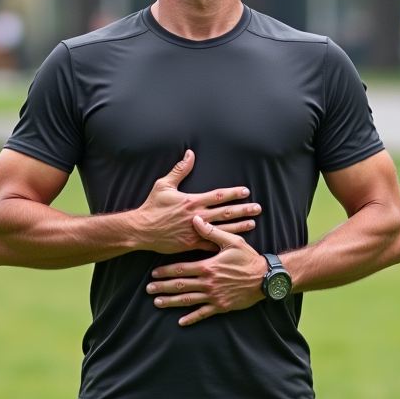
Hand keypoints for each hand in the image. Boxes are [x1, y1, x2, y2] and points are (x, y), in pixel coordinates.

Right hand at [130, 150, 260, 254]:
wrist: (141, 229)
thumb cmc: (152, 206)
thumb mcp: (164, 185)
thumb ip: (179, 170)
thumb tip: (190, 154)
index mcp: (192, 200)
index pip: (218, 195)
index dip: (233, 193)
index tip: (246, 192)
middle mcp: (197, 216)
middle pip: (225, 212)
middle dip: (243, 210)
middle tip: (258, 208)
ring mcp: (195, 231)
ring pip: (222, 229)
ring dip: (239, 226)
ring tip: (252, 224)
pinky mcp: (191, 243)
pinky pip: (210, 244)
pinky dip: (223, 243)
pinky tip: (235, 243)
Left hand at [145, 215, 267, 325]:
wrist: (265, 278)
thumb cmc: (248, 258)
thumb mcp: (232, 241)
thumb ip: (211, 232)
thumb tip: (195, 219)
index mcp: (208, 266)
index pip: (181, 269)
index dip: (166, 271)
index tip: (154, 273)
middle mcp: (208, 283)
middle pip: (180, 285)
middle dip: (163, 287)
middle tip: (148, 289)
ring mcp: (214, 296)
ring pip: (188, 300)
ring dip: (171, 302)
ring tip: (157, 303)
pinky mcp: (221, 306)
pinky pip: (203, 314)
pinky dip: (191, 318)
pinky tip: (180, 321)